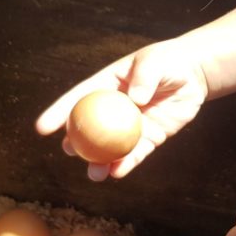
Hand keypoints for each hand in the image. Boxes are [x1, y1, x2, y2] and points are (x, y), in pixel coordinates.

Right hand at [36, 39, 208, 180]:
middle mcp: (115, 107)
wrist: (194, 75)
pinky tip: (118, 173)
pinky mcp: (150, 137)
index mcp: (107, 85)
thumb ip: (145, 76)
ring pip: (111, 146)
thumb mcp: (155, 61)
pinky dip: (127, 163)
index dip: (60, 112)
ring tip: (95, 174)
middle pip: (90, 127)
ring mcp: (132, 125)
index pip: (79, 99)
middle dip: (76, 142)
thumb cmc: (169, 61)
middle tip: (69, 151)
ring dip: (100, 161)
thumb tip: (135, 99)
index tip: (42, 128)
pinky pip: (136, 153)